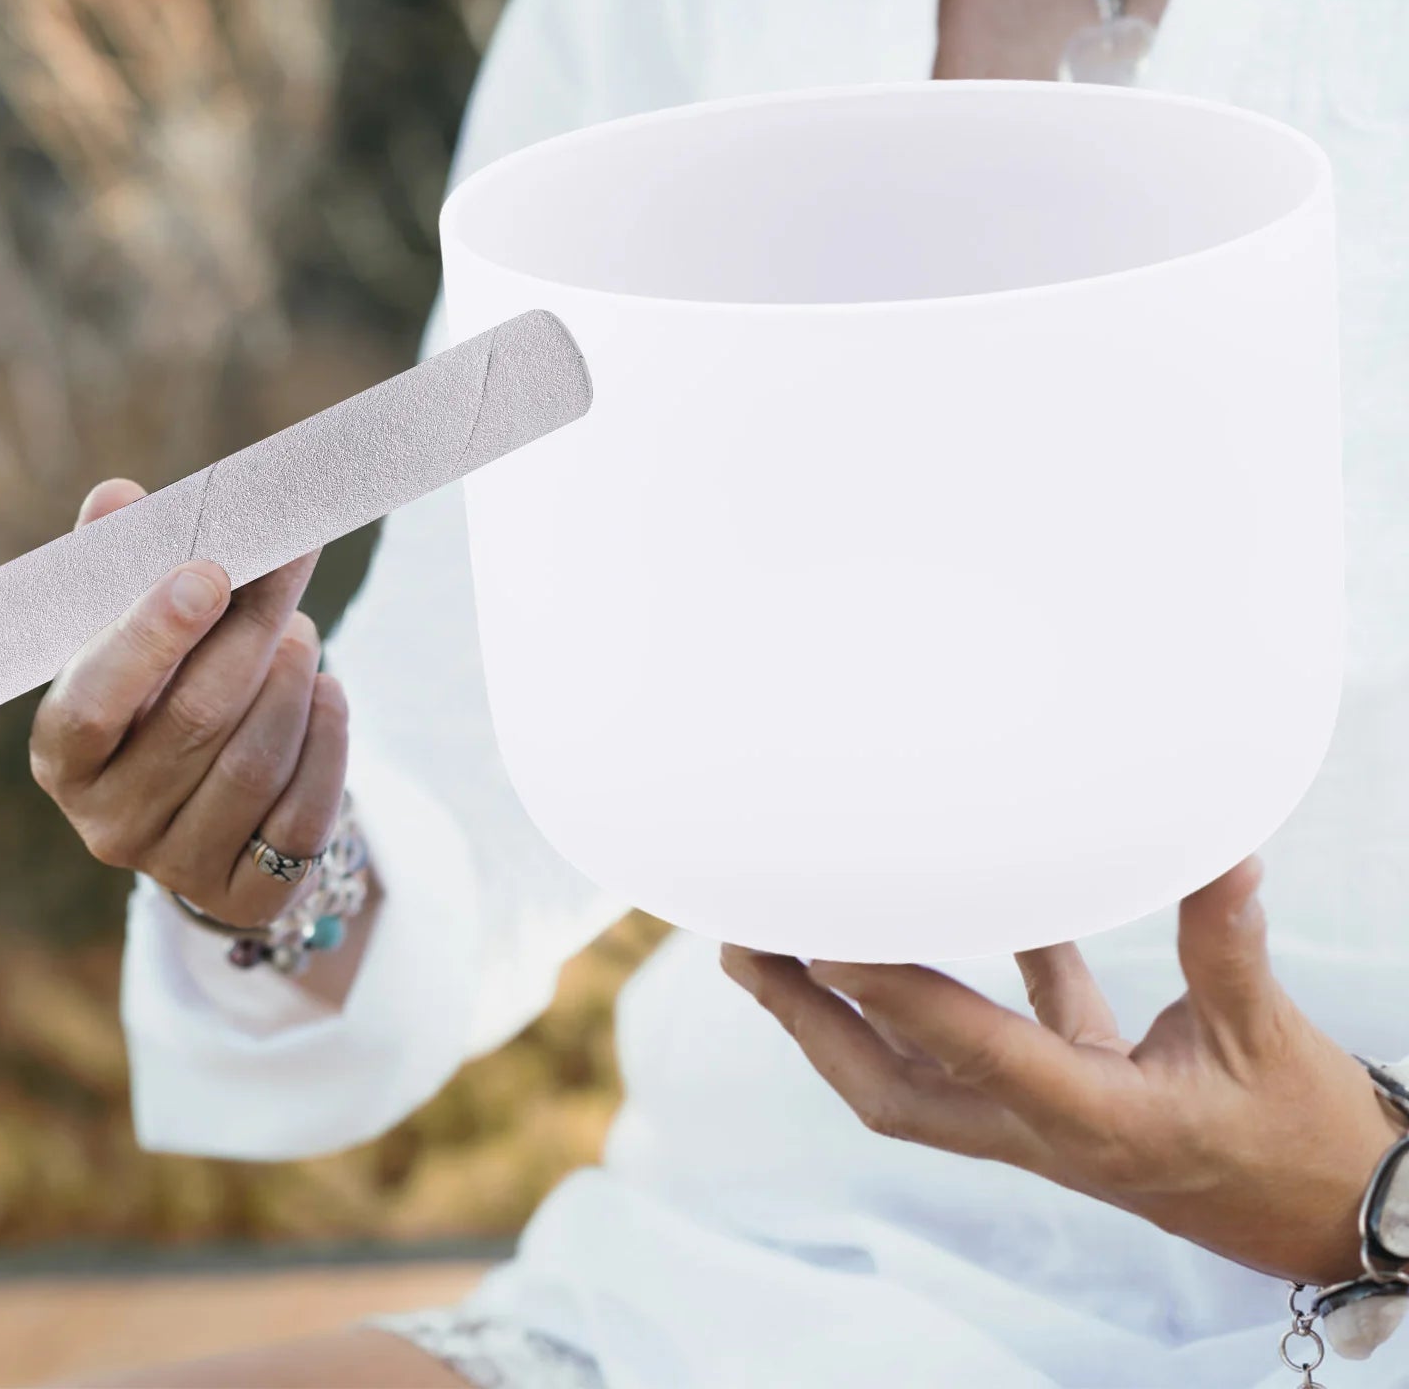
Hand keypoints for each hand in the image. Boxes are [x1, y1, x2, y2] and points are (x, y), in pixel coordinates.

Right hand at [30, 478, 348, 930]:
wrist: (201, 816)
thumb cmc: (159, 704)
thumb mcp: (129, 645)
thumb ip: (119, 574)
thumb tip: (119, 496)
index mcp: (62, 757)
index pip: (92, 702)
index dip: (149, 637)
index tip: (206, 570)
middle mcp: (109, 823)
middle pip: (194, 720)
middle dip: (250, 633)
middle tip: (290, 565)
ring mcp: (178, 866)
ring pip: (253, 764)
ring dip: (291, 682)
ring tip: (301, 633)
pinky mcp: (246, 896)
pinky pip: (301, 816)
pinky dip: (327, 743)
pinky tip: (329, 694)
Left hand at [722, 857, 1401, 1284]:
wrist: (1334, 1223)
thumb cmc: (1304, 1142)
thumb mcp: (1270, 1043)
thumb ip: (1227, 947)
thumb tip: (1222, 855)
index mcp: (1096, 1121)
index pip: (975, 1055)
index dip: (896, 998)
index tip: (821, 940)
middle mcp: (1047, 1130)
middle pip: (894, 1088)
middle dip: (810, 1024)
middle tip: (745, 947)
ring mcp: (1045, 1123)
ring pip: (920, 1073)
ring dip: (850, 1012)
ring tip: (787, 942)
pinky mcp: (1066, 1103)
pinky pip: (990, 1042)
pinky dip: (956, 987)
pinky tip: (955, 908)